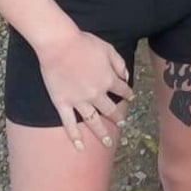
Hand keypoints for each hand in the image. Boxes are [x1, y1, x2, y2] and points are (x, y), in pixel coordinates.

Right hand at [34, 29, 133, 151]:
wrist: (60, 45)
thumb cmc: (84, 43)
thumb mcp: (108, 49)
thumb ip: (119, 63)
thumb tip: (126, 76)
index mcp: (108, 79)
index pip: (122, 90)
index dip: (127, 94)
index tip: (130, 98)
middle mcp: (96, 94)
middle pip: (110, 109)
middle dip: (118, 117)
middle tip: (122, 124)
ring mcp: (79, 101)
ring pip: (93, 121)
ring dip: (101, 133)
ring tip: (108, 143)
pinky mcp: (62, 103)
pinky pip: (69, 123)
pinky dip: (74, 136)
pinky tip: (80, 147)